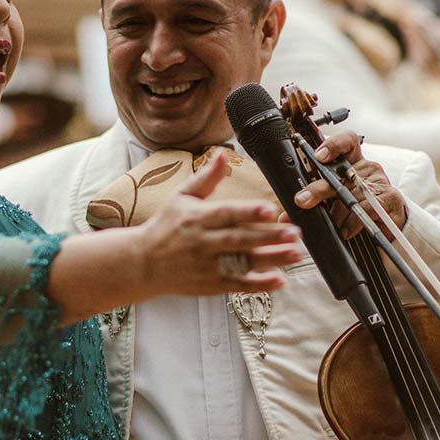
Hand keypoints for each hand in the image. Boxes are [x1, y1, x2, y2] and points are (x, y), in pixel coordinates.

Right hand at [137, 151, 302, 294]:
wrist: (143, 262)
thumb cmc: (165, 226)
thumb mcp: (181, 197)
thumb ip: (206, 178)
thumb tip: (221, 153)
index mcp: (196, 218)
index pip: (226, 214)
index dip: (248, 212)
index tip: (270, 209)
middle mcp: (202, 242)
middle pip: (240, 239)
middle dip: (269, 236)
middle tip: (295, 232)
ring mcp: (207, 266)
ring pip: (243, 263)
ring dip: (272, 259)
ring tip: (296, 253)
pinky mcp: (210, 284)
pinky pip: (238, 286)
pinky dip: (259, 285)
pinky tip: (279, 280)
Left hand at [288, 130, 407, 239]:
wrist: (386, 228)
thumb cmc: (356, 209)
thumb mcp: (332, 202)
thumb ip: (311, 204)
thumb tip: (284, 218)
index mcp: (353, 161)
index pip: (346, 142)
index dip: (333, 145)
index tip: (318, 156)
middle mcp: (367, 168)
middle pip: (342, 173)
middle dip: (319, 188)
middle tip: (303, 200)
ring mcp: (381, 182)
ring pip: (353, 193)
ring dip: (337, 213)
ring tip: (331, 224)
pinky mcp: (391, 198)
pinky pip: (369, 207)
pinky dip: (354, 222)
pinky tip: (347, 230)